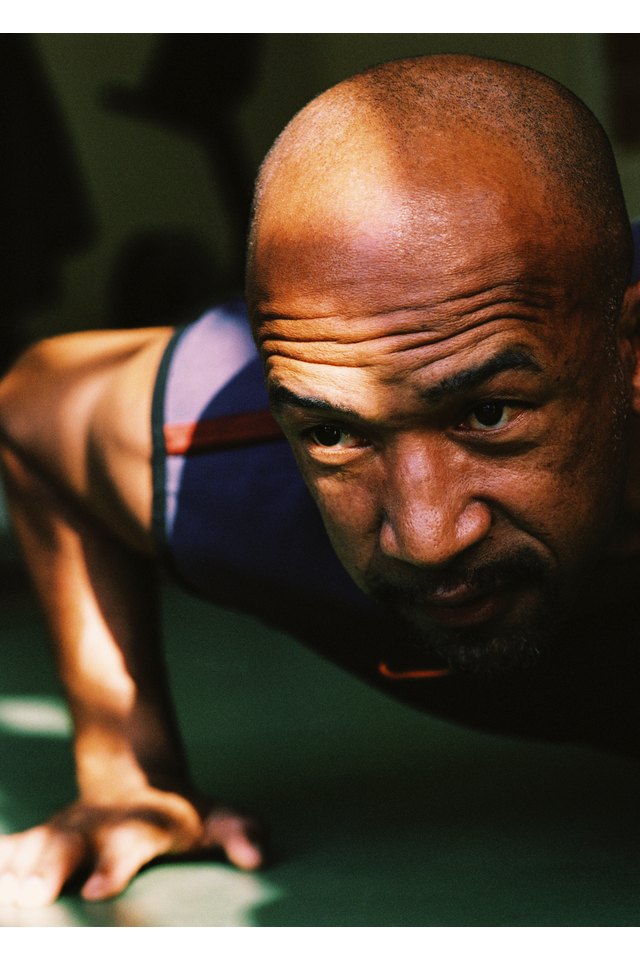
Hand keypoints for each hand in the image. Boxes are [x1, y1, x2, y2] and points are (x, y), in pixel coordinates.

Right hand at [0, 787, 264, 907]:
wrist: (136, 778)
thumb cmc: (178, 813)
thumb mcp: (212, 819)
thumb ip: (238, 833)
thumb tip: (258, 856)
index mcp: (134, 830)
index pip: (124, 849)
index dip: (111, 867)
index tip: (96, 889)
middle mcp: (92, 831)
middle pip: (67, 849)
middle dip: (50, 869)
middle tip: (35, 894)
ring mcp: (62, 833)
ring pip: (32, 847)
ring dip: (16, 866)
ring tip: (5, 889)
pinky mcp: (39, 840)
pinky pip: (10, 847)